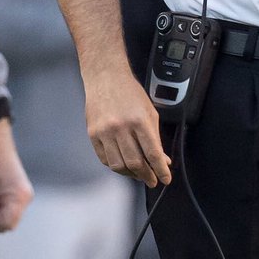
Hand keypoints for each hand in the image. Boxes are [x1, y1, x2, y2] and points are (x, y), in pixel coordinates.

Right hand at [84, 68, 171, 187]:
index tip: (165, 178)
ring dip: (131, 174)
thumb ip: (155, 138)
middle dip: (147, 176)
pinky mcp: (93, 135)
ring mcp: (105, 132)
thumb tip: (162, 160)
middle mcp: (121, 128)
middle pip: (135, 163)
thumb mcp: (149, 112)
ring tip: (139, 174)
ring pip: (119, 165)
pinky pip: (105, 159)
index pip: (152, 153)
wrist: (105, 78)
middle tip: (152, 179)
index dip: (161, 170)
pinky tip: (124, 165)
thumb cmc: (129, 93)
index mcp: (139, 121)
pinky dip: (116, 166)